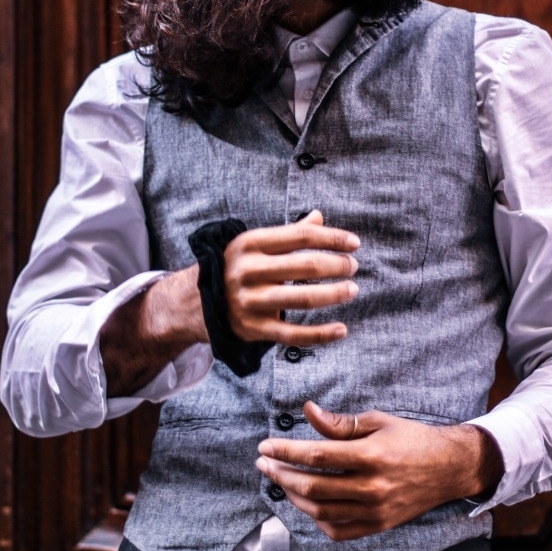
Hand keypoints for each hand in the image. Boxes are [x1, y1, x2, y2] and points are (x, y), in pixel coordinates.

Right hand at [224, 210, 359, 345]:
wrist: (197, 301)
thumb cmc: (237, 266)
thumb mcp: (256, 244)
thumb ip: (289, 233)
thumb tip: (319, 216)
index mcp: (250, 243)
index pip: (300, 236)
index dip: (332, 238)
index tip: (354, 243)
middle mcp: (248, 271)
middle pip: (304, 266)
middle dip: (336, 265)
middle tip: (353, 266)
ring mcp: (249, 301)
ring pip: (302, 299)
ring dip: (334, 294)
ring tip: (352, 290)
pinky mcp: (253, 328)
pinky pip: (292, 334)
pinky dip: (320, 334)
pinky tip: (341, 329)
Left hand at [256, 402, 503, 540]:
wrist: (448, 468)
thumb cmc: (411, 438)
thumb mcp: (378, 421)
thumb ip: (339, 423)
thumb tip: (308, 411)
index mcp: (371, 455)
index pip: (316, 456)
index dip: (285, 451)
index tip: (265, 447)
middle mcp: (372, 486)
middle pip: (313, 486)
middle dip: (281, 474)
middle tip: (264, 464)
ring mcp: (375, 510)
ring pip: (320, 511)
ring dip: (293, 496)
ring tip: (280, 481)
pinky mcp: (378, 525)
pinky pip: (338, 530)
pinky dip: (317, 520)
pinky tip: (306, 503)